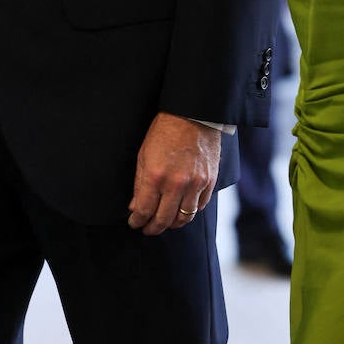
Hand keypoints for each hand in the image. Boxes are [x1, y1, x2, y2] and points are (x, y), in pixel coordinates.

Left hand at [127, 112, 220, 235]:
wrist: (193, 114)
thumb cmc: (164, 131)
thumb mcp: (143, 155)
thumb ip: (139, 183)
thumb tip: (135, 206)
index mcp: (155, 176)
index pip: (144, 211)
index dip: (137, 221)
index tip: (134, 223)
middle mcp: (176, 184)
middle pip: (164, 220)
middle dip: (153, 228)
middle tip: (148, 229)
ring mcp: (195, 184)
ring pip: (184, 218)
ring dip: (172, 223)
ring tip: (165, 222)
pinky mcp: (209, 181)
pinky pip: (199, 206)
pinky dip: (189, 211)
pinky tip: (181, 209)